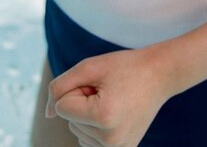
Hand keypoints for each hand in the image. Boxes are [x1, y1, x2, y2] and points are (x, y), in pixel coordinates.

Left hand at [45, 46, 168, 146]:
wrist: (159, 76)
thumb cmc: (123, 67)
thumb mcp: (89, 66)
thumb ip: (60, 87)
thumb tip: (47, 115)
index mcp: (103, 118)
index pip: (62, 107)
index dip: (76, 88)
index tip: (99, 82)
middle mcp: (111, 141)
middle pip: (70, 120)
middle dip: (81, 102)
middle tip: (109, 89)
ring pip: (77, 132)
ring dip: (87, 114)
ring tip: (112, 100)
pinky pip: (89, 142)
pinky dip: (93, 126)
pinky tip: (113, 113)